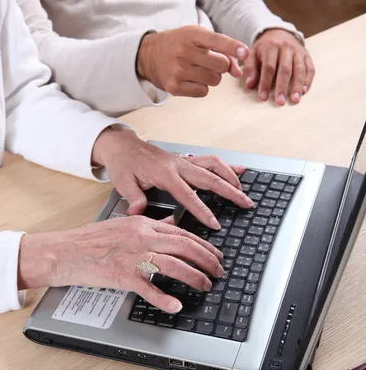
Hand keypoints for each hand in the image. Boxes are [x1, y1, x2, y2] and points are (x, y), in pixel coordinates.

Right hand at [18, 216, 223, 312]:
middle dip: (207, 259)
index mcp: (143, 225)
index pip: (182, 233)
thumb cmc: (91, 240)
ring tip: (205, 285)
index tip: (215, 254)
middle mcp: (141, 238)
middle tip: (219, 271)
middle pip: (184, 246)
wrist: (66, 251)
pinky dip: (163, 298)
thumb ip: (149, 224)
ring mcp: (133, 257)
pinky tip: (175, 305)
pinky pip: (148, 289)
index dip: (203, 245)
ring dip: (194, 276)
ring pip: (172, 265)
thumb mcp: (124, 225)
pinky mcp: (122, 275)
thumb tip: (171, 221)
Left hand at [92, 129, 253, 229]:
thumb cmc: (124, 165)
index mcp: (165, 174)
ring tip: (243, 191)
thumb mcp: (123, 183)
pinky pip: (210, 161)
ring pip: (214, 166)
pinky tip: (239, 170)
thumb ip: (133, 198)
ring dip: (231, 177)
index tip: (215, 223)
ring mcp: (184, 161)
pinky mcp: (186, 160)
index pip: (188, 195)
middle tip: (246, 204)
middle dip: (230, 192)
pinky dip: (226, 166)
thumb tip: (137, 213)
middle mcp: (179, 165)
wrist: (122, 146)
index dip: (203, 211)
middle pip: (210, 178)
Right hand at [137, 26, 248, 97]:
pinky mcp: (174, 87)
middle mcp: (184, 52)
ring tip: (200, 70)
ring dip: (213, 77)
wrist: (149, 55)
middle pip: (220, 65)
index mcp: (191, 35)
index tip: (244, 53)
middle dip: (222, 66)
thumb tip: (238, 73)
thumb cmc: (180, 44)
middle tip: (212, 63)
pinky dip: (202, 87)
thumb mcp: (198, 38)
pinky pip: (203, 92)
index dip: (233, 48)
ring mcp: (178, 71)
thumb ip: (221, 50)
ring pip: (214, 81)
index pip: (218, 41)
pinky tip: (191, 79)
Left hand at [243, 29, 314, 105]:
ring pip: (299, 69)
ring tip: (295, 100)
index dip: (265, 82)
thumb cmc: (264, 48)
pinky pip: (310, 68)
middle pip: (285, 69)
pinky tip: (304, 91)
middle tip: (280, 102)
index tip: (263, 97)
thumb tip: (249, 84)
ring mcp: (298, 51)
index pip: (269, 67)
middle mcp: (286, 47)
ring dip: (297, 85)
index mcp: (271, 46)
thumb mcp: (252, 54)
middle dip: (282, 86)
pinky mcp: (306, 55)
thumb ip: (250, 68)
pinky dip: (308, 80)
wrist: (279, 33)